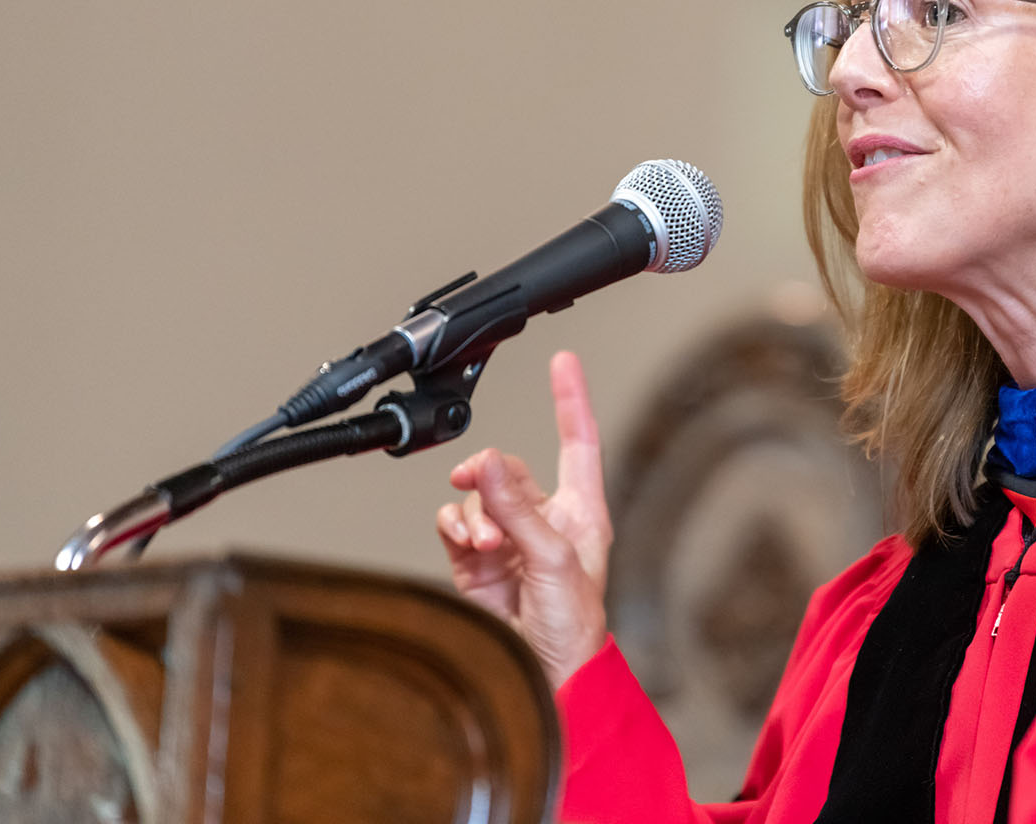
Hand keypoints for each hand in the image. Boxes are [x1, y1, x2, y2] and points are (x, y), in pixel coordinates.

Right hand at [435, 350, 611, 685]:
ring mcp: (508, 539)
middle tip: (478, 482)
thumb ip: (516, 508)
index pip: (577, 441)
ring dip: (474, 513)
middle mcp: (544, 518)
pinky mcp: (476, 563)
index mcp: (580, 509)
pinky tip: (468, 545)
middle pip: (508, 468)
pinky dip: (455, 527)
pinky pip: (455, 523)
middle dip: (490, 477)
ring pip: (477, 497)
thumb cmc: (574, 624)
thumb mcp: (551, 557)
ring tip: (485, 544)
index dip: (570, 400)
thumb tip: (487, 462)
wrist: (548, 675)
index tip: (563, 361)